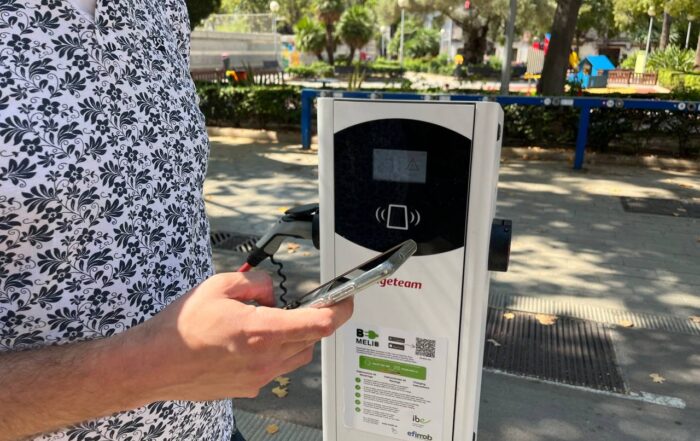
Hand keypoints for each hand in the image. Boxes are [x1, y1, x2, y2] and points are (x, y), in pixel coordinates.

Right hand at [130, 272, 352, 401]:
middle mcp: (265, 359)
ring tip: (269, 323)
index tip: (344, 301)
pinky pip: (275, 369)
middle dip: (312, 320)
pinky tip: (250, 342)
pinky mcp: (248, 388)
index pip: (318, 324)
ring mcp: (258, 377)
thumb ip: (256, 283)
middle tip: (302, 306)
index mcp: (262, 331)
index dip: (339, 310)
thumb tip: (270, 291)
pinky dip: (274, 353)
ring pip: (296, 356)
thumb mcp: (220, 285)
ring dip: (295, 338)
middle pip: (311, 340)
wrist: (154, 363)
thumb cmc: (182, 327)